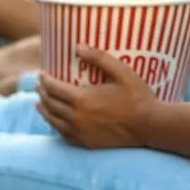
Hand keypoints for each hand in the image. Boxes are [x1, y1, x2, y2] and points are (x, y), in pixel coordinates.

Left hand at [36, 46, 156, 148]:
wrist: (150, 126)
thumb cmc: (139, 97)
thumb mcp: (122, 72)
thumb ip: (100, 58)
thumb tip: (78, 46)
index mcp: (82, 99)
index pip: (53, 88)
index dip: (45, 80)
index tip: (41, 74)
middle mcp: (76, 117)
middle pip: (50, 103)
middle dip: (42, 93)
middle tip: (39, 85)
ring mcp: (79, 132)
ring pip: (53, 120)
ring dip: (44, 110)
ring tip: (39, 103)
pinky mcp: (85, 143)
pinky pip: (63, 134)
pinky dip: (55, 125)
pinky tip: (54, 121)